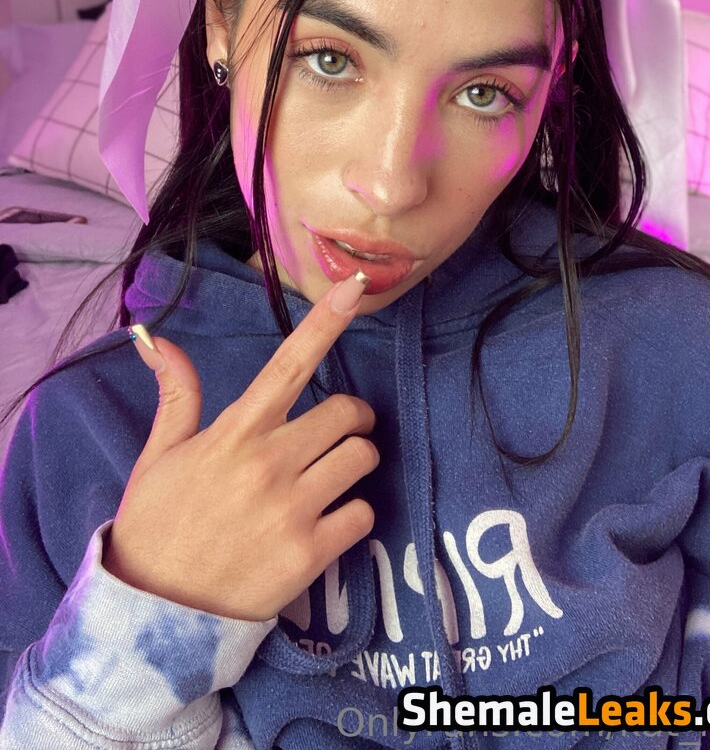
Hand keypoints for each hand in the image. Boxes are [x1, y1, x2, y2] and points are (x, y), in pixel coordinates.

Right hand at [103, 271, 377, 621]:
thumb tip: (155, 339)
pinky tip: (326, 524)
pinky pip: (363, 515)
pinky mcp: (310, 555)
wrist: (153, 613)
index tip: (353, 288)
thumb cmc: (157, 526)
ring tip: (330, 479)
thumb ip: (176, 395)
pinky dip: (353, 516)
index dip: (326, 322)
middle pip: (347, 413)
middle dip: (351, 419)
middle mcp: (268, 463)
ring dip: (355, 463)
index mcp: (234, 433)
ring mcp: (293, 509)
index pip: (289, 364)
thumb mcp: (159, 456)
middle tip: (338, 434)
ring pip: (363, 459)